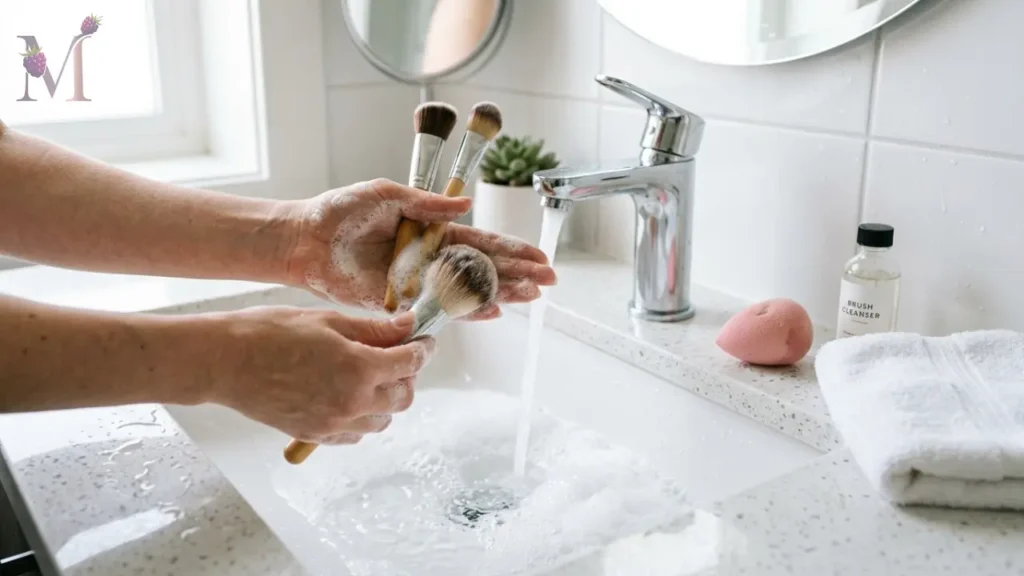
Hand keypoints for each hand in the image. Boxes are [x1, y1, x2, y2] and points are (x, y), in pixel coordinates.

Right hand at [205, 307, 432, 443]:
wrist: (224, 362)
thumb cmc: (271, 332)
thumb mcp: (329, 320)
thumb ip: (375, 329)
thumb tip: (409, 325)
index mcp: (360, 368)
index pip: (409, 362)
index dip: (422, 348)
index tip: (423, 340)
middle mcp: (353, 402)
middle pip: (403, 397)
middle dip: (407, 375)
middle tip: (397, 355)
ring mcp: (334, 423)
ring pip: (382, 420)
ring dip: (386, 399)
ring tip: (371, 376)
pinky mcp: (315, 434)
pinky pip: (355, 434)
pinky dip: (362, 418)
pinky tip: (350, 397)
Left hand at [284, 179, 556, 318]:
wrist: (307, 239)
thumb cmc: (341, 211)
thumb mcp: (387, 194)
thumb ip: (427, 205)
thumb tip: (466, 205)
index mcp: (431, 230)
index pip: (481, 242)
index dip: (511, 250)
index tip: (538, 256)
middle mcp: (430, 258)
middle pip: (482, 269)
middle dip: (517, 275)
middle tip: (547, 282)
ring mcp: (418, 281)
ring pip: (467, 290)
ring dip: (500, 294)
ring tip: (530, 297)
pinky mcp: (400, 301)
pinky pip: (438, 308)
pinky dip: (465, 311)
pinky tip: (491, 313)